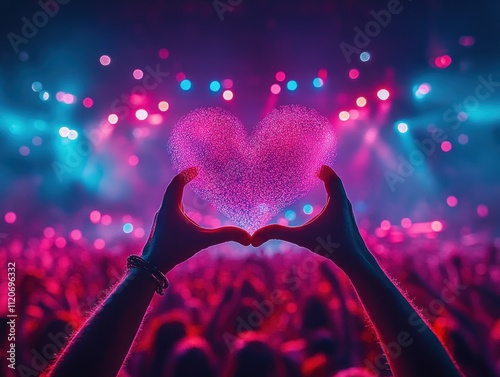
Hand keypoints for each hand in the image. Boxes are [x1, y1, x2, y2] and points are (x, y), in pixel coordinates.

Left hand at [142, 167, 251, 272]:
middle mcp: (164, 209)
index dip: (186, 174)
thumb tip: (247, 238)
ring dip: (179, 191)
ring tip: (189, 187)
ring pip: (169, 199)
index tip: (196, 169)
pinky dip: (177, 203)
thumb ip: (224, 236)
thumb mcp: (202, 241)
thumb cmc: (175, 250)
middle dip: (183, 180)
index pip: (177, 182)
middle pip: (172, 188)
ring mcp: (161, 218)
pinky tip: (184, 212)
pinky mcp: (161, 226)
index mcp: (171, 206)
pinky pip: (169, 208)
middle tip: (194, 174)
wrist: (153, 265)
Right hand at [252, 165, 375, 273]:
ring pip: (341, 195)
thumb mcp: (301, 238)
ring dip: (332, 187)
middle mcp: (344, 204)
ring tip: (324, 182)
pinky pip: (341, 205)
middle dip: (327, 176)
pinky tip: (328, 208)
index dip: (325, 171)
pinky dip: (335, 198)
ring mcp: (348, 214)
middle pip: (336, 184)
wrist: (355, 260)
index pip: (332, 178)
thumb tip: (255, 236)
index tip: (317, 166)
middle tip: (318, 171)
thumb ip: (279, 234)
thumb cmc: (330, 245)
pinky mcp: (348, 224)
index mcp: (336, 201)